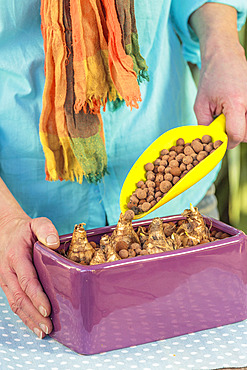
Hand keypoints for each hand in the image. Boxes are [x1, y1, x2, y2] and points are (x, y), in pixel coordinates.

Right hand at [0, 213, 59, 337]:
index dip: (36, 296)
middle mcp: (8, 271)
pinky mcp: (7, 285)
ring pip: (15, 304)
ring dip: (29, 319)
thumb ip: (46, 229)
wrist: (6, 230)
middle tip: (48, 327)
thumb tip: (54, 243)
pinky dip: (24, 316)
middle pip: (20, 297)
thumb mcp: (36, 223)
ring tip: (43, 332)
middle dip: (34, 314)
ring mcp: (6, 280)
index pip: (26, 279)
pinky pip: (14, 303)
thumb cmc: (24, 229)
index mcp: (16, 256)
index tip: (47, 309)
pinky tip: (34, 326)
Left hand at [194, 41, 246, 148]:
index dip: (228, 142)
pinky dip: (245, 119)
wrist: (225, 56)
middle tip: (225, 128)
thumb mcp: (201, 104)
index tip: (222, 142)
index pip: (237, 134)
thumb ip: (204, 125)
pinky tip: (237, 112)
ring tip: (231, 117)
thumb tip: (210, 140)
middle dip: (236, 136)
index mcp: (235, 103)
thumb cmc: (212, 77)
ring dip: (242, 128)